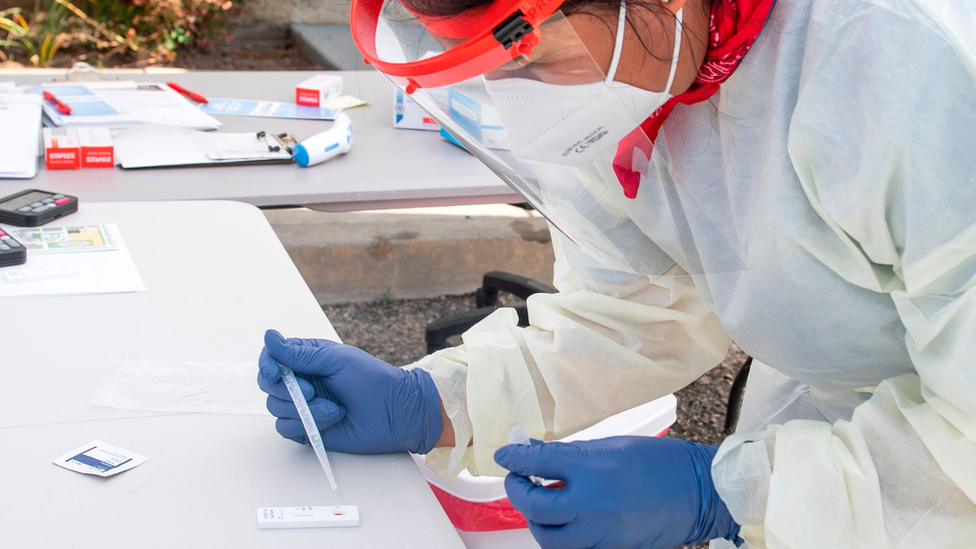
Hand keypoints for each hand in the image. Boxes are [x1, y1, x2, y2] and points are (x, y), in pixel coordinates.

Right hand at [257, 329, 442, 453]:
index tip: (274, 373)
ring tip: (333, 409)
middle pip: (269, 385)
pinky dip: (305, 425)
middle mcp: (302, 381)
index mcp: (308, 359)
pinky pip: (286, 429)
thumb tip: (268, 337)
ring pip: (276, 408)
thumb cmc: (373, 380)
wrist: (395, 413)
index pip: (272, 358)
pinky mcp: (307, 428)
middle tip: (312, 391)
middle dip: (287, 390)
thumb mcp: (336, 359)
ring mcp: (304, 406)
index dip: (266, 365)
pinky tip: (330, 421)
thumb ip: (299, 354)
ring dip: (304, 410)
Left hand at [494, 436, 740, 548]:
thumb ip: (573, 454)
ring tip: (540, 507)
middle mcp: (594, 503)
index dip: (514, 459)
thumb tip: (537, 453)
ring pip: (550, 539)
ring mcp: (605, 533)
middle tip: (517, 482)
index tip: (504, 456)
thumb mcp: (614, 444)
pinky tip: (566, 522)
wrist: (702, 491)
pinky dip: (563, 538)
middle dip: (517, 493)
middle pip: (535, 508)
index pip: (537, 463)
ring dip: (537, 523)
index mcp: (594, 468)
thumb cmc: (661, 461)